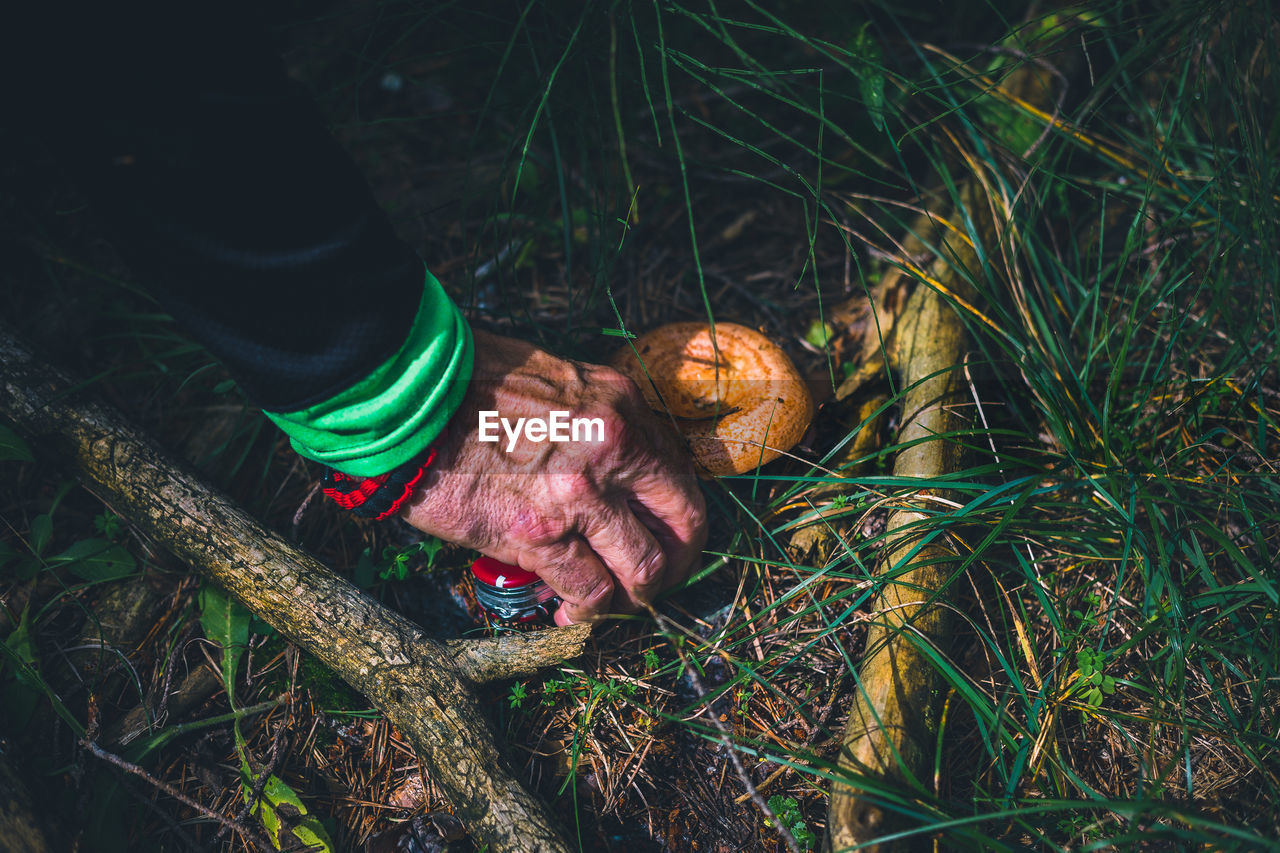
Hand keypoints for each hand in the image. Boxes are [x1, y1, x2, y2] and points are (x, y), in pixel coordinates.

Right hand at [401, 329, 707, 624]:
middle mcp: (615, 447)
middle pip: (683, 521)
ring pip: (644, 567)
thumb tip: (613, 470)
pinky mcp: (537, 533)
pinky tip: (566, 614)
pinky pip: (588, 589)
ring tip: (612, 601)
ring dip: (634, 594)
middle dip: (678, 561)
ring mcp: (580, 494)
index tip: (663, 534)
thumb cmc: (467, 384)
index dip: (678, 515)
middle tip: (657, 580)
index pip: (678, 471)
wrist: (406, 399)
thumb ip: (595, 423)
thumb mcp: (555, 383)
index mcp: (621, 403)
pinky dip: (584, 611)